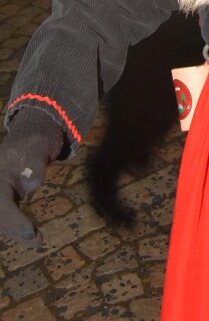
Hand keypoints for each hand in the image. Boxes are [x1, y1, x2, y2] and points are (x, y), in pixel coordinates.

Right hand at [0, 109, 64, 244]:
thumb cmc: (37, 140)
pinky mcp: (2, 198)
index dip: (12, 220)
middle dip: (13, 229)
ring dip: (12, 231)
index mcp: (0, 173)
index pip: (1, 203)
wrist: (32, 133)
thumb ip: (36, 164)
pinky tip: (29, 235)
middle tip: (38, 239)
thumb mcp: (40, 145)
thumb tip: (32, 183)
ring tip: (36, 239)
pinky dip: (12, 227)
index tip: (31, 231)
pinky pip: (3, 217)